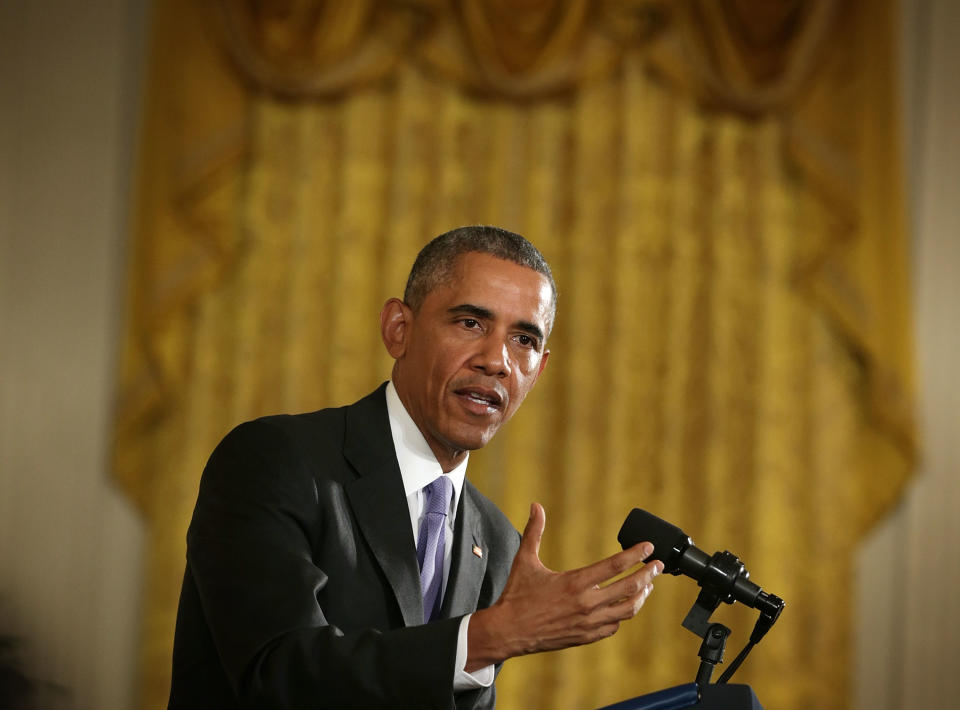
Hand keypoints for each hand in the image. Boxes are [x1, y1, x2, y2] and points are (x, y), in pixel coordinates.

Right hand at [466, 502, 662, 669]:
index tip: (649, 547)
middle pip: (630, 588)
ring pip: (627, 610)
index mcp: (575, 582)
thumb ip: (535, 531)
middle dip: (648, 574)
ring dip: (641, 596)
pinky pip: (614, 626)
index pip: (616, 565)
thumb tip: (536, 506)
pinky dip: (623, 614)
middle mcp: (586, 603)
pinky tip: (624, 606)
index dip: (636, 554)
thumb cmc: (516, 595)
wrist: (509, 631)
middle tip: (658, 565)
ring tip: (647, 585)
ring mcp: (588, 623)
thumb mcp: (525, 559)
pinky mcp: (586, 637)